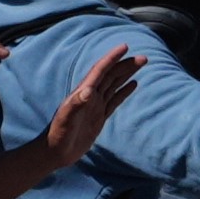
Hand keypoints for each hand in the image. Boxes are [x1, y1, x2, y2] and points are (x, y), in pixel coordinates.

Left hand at [34, 49, 144, 169]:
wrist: (56, 151)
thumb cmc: (58, 134)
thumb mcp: (66, 119)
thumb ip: (76, 104)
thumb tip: (89, 90)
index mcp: (83, 92)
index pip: (100, 71)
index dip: (112, 58)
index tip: (125, 47)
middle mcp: (90, 96)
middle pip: (111, 75)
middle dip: (126, 65)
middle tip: (144, 58)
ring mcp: (96, 106)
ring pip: (115, 85)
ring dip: (127, 74)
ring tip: (141, 65)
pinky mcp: (99, 117)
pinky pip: (115, 100)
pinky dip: (124, 91)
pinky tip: (133, 84)